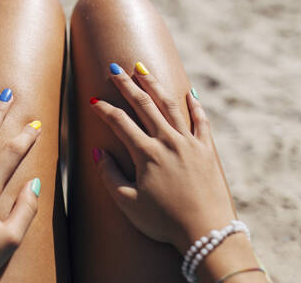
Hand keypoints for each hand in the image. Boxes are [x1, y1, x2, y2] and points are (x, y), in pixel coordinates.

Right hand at [90, 63, 235, 252]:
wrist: (206, 231)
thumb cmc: (163, 221)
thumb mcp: (128, 203)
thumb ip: (109, 176)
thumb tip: (99, 152)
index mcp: (146, 153)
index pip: (120, 122)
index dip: (104, 109)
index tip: (93, 101)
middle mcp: (168, 141)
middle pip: (144, 105)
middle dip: (127, 85)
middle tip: (115, 69)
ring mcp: (189, 143)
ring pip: (169, 105)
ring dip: (154, 85)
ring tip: (143, 69)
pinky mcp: (206, 150)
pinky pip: (201, 121)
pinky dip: (195, 106)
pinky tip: (190, 93)